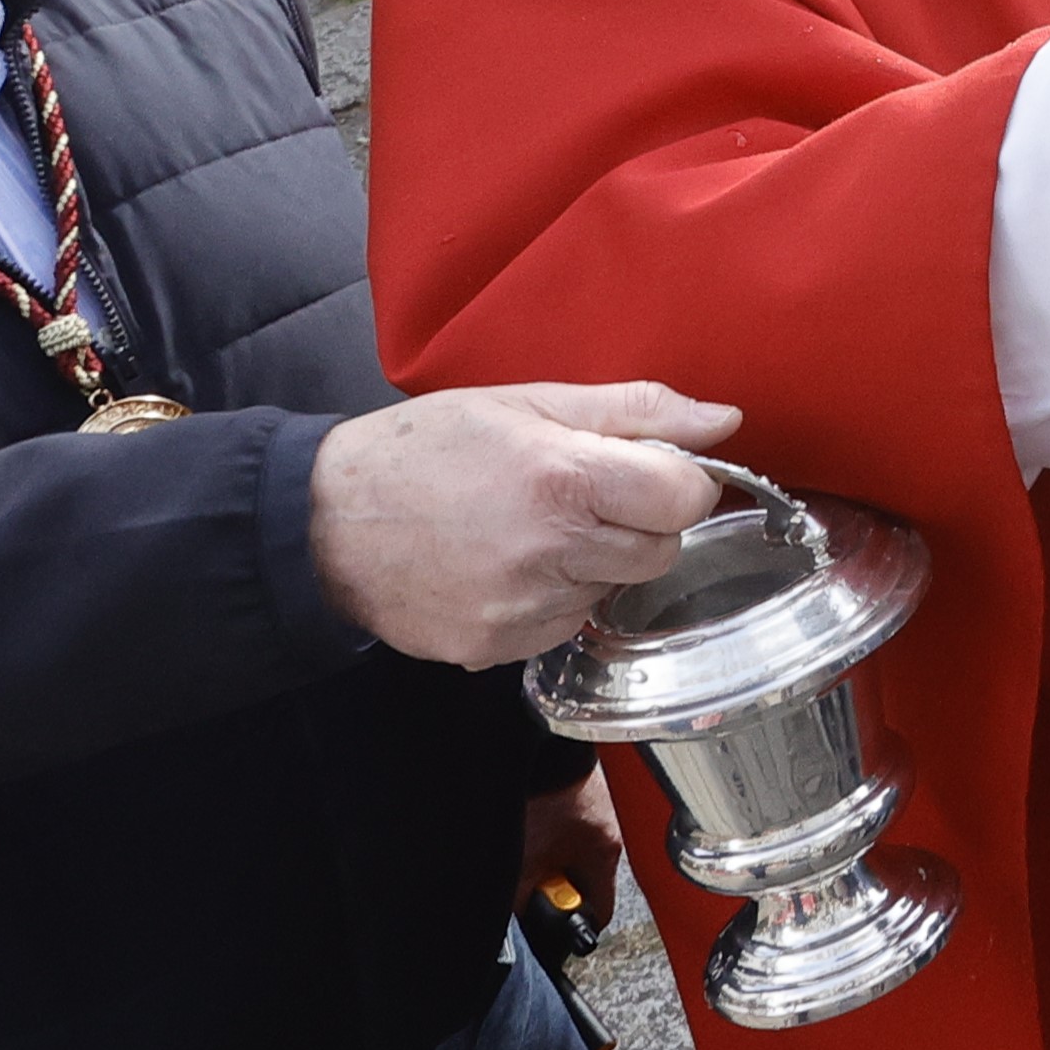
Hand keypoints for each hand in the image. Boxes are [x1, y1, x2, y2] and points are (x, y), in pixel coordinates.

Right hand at [304, 380, 739, 667]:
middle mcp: (550, 552)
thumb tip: (724, 420)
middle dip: (640, 523)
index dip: (679, 482)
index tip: (651, 471)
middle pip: (660, 551)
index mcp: (565, 480)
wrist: (325, 522)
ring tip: (536, 529)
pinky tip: (509, 567)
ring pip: (615, 590)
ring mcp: (523, 609)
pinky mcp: (497, 648)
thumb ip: (637, 411)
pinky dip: (554, 599)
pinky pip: (566, 625)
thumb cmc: (427, 448)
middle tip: (584, 497)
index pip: (686, 498)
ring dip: (595, 562)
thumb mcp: (530, 401)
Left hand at [516, 772, 626, 932]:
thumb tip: (524, 917)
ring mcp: (600, 811)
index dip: (575, 923)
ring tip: (530, 849)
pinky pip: (571, 830)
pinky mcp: (584, 793)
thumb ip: (523, 897)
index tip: (553, 923)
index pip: (601, 911)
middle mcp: (611, 833)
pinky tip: (534, 826)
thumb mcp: (524, 860)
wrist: (541, 747)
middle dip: (557, 887)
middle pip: (586, 883)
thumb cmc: (541, 795)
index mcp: (605, 855)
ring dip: (552, 859)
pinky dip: (552, 834)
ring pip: (576, 855)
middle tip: (531, 882)